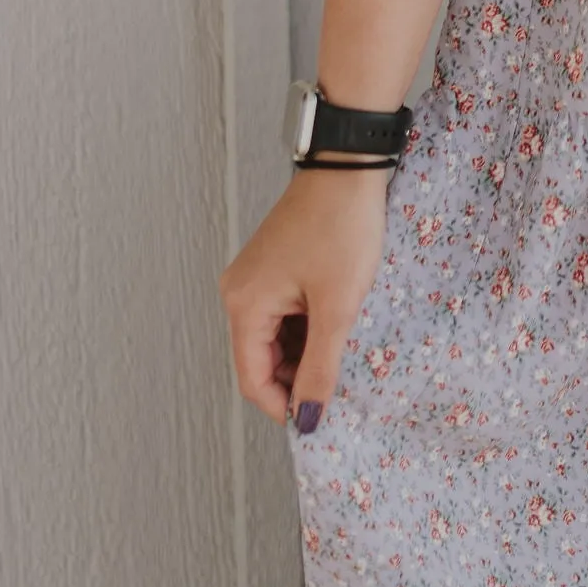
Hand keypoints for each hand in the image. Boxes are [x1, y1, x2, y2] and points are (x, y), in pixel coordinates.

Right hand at [220, 169, 388, 431]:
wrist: (348, 166)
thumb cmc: (341, 227)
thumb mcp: (337, 304)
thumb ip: (321, 366)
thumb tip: (307, 417)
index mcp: (244, 305)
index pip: (253, 380)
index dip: (284, 406)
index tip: (317, 420)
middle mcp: (239, 293)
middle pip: (261, 360)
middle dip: (296, 378)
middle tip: (338, 385)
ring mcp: (254, 278)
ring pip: (275, 338)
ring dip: (305, 352)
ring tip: (343, 349)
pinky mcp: (273, 267)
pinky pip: (283, 313)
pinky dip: (306, 327)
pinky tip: (336, 324)